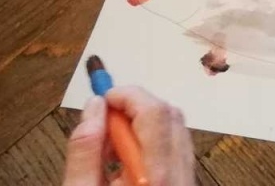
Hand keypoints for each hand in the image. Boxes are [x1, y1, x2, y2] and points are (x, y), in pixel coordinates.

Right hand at [62, 87, 196, 185]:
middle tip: (101, 124)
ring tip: (109, 149)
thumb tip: (94, 105)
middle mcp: (181, 172)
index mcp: (157, 175)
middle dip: (135, 107)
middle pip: (170, 115)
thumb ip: (85, 151)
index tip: (101, 99)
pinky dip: (152, 140)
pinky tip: (125, 160)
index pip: (155, 113)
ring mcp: (188, 176)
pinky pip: (176, 145)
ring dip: (142, 124)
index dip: (127, 96)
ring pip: (175, 127)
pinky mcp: (186, 179)